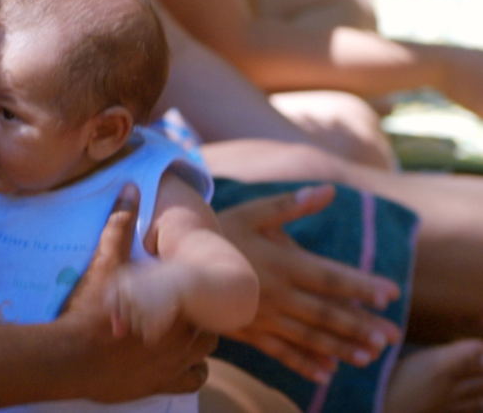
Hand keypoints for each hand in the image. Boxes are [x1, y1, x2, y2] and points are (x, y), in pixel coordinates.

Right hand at [57, 184, 214, 402]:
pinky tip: (175, 362)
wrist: (70, 357)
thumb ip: (120, 226)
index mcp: (175, 307)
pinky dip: (190, 371)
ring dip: (195, 345)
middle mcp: (182, 339)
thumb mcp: (105, 264)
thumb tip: (130, 187)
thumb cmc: (88, 309)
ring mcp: (174, 366)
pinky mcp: (162, 386)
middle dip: (196, 320)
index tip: (182, 291)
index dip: (195, 295)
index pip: (204, 298)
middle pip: (208, 327)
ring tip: (177, 335)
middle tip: (176, 312)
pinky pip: (194, 380)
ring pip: (204, 354)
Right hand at [218, 184, 402, 382]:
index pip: (330, 277)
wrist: (174, 258)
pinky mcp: (247, 330)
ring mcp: (261, 315)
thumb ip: (292, 205)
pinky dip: (304, 363)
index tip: (391, 294)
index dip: (361, 286)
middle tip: (391, 337)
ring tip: (369, 357)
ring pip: (308, 336)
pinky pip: (279, 351)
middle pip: (326, 313)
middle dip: (361, 325)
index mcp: (281, 262)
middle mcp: (276, 293)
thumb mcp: (253, 212)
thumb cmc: (218, 231)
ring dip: (340, 347)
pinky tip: (326, 373)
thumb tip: (329, 190)